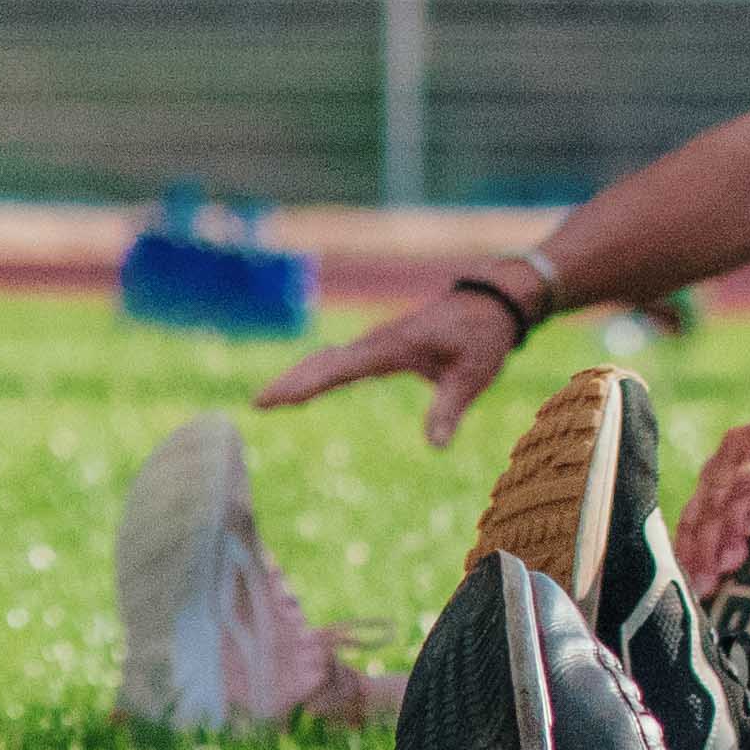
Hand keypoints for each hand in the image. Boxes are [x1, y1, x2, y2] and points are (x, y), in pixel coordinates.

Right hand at [254, 285, 529, 443]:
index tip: (279, 397)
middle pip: (325, 362)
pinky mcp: (382, 347)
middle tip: (258, 404)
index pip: (342, 368)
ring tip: (267, 400)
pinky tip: (303, 387)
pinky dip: (317, 372)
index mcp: (395, 347)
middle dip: (292, 381)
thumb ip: (450, 408)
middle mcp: (379, 342)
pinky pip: (341, 360)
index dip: (309, 384)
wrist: (491, 303)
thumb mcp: (473, 376)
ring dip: (299, 377)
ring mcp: (378, 343)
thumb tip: (436, 446)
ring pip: (329, 359)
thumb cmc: (483, 338)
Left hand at [670, 401, 749, 595]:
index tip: (688, 587)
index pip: (695, 515)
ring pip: (739, 491)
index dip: (688, 552)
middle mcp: (733, 453)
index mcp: (723, 473)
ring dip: (731, 530)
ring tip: (729, 564)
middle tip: (706, 585)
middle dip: (706, 549)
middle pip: (712, 506)